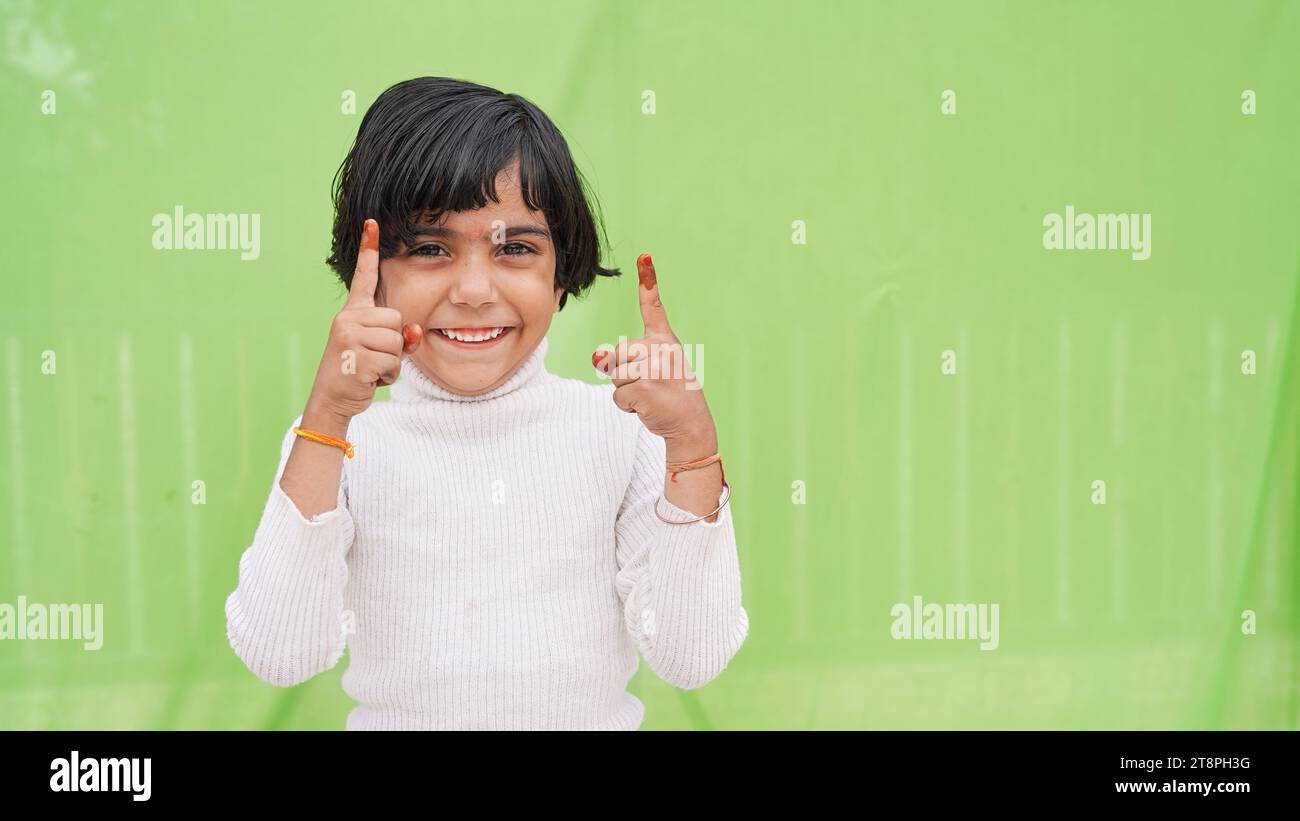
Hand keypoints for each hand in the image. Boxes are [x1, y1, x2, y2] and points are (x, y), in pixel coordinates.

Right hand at [305, 219, 422, 423]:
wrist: (332, 401)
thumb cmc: (359, 374)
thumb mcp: (380, 353)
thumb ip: (400, 339)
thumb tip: (414, 330)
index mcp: (353, 313)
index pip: (363, 278)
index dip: (369, 250)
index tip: (373, 221)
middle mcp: (347, 318)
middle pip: (396, 319)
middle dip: (393, 345)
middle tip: (371, 359)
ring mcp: (349, 335)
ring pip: (396, 341)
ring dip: (391, 362)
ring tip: (370, 369)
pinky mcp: (354, 355)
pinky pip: (391, 361)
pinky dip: (387, 375)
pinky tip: (369, 379)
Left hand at [592, 253, 716, 459]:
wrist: (691, 425)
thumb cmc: (670, 394)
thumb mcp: (651, 370)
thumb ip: (624, 360)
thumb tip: (596, 356)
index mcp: (665, 340)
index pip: (653, 306)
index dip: (648, 280)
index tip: (644, 256)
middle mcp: (661, 349)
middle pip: (618, 352)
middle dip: (623, 372)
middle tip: (649, 384)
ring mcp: (654, 368)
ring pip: (615, 374)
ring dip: (625, 390)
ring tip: (649, 395)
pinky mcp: (645, 388)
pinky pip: (618, 395)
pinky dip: (628, 406)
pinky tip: (647, 407)